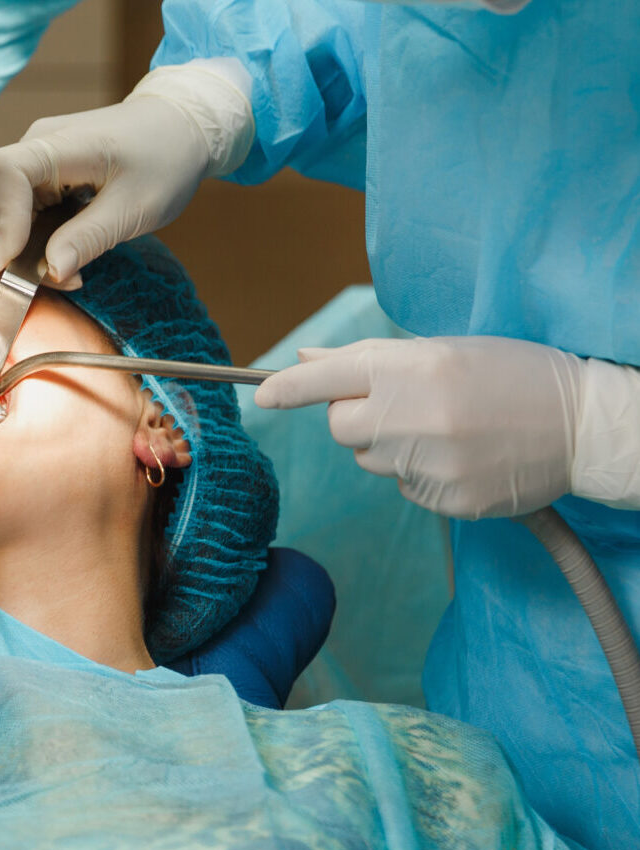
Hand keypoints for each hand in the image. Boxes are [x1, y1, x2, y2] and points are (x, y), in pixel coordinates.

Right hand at [0, 60, 254, 283]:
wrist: (182, 127)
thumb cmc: (166, 159)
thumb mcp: (135, 207)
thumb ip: (88, 238)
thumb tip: (49, 272)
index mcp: (59, 143)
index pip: (8, 172)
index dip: (4, 220)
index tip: (12, 264)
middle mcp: (38, 145)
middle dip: (17, 246)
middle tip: (55, 279)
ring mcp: (41, 158)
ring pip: (8, 209)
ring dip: (29, 246)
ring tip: (70, 269)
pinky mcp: (47, 172)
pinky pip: (27, 209)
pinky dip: (39, 236)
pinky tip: (69, 250)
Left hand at [255, 335, 584, 518]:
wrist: (585, 425)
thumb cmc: (516, 374)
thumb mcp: (447, 349)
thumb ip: (372, 359)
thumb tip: (309, 358)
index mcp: (414, 368)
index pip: (329, 377)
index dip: (289, 387)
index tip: (263, 396)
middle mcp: (416, 416)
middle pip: (341, 426)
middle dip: (355, 416)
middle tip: (399, 405)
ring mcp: (431, 464)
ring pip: (372, 459)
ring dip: (391, 445)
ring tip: (445, 428)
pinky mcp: (448, 500)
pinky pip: (406, 488)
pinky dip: (422, 474)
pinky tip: (462, 456)